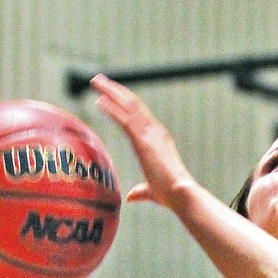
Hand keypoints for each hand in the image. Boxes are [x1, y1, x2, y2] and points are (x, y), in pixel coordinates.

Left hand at [90, 74, 194, 208]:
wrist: (181, 195)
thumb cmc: (171, 196)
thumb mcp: (152, 191)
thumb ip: (140, 192)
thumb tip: (131, 197)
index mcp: (159, 138)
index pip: (139, 114)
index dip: (125, 102)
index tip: (110, 93)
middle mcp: (155, 132)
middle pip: (133, 103)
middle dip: (115, 90)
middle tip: (99, 79)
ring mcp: (150, 135)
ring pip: (129, 105)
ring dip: (111, 92)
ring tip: (96, 81)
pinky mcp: (144, 142)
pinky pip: (125, 120)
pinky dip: (112, 109)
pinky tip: (99, 101)